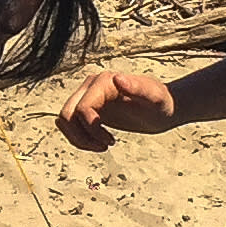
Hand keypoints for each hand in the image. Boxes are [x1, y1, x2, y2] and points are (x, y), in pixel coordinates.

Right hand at [58, 67, 176, 152]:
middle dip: (80, 136)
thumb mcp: (155, 97)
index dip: (92, 130)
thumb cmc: (161, 102)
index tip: (111, 142)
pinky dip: (78, 138)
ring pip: (64, 120)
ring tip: (102, 147)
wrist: (162, 108)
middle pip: (67, 114)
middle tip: (105, 147)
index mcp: (104, 81)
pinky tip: (99, 143)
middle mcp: (91, 86)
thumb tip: (118, 78)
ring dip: (78, 139)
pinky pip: (69, 124)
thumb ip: (138, 88)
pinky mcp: (87, 108)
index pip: (82, 109)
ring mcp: (87, 96)